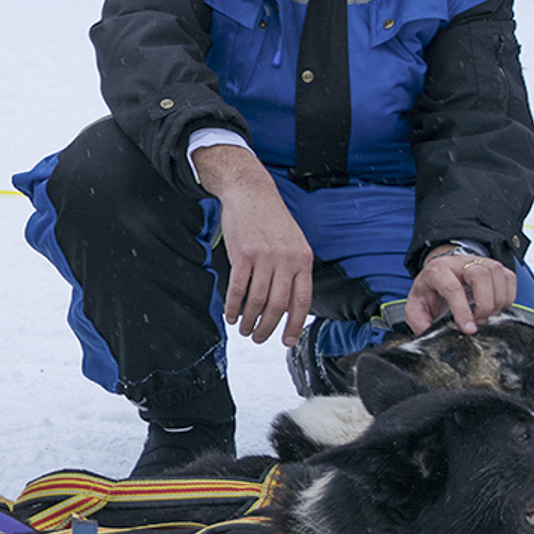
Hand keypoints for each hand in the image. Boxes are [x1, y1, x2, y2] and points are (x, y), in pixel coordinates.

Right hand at [193, 145, 312, 346]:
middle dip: (267, 327)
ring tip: (243, 328)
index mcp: (303, 259)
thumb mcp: (293, 242)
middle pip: (278, 305)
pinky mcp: (243, 254)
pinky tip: (230, 314)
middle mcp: (287, 260)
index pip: (302, 300)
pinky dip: (233, 306)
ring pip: (257, 300)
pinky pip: (238, 288)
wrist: (251, 192)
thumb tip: (290, 304)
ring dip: (249, 320)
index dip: (294, 325)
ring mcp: (265, 257)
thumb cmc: (271, 219)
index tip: (286, 341)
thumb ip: (294, 271)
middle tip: (258, 337)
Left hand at [405, 247, 516, 333]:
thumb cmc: (429, 292)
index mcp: (436, 271)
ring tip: (487, 315)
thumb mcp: (416, 307)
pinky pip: (509, 278)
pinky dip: (508, 296)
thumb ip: (419, 322)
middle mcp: (458, 263)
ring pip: (497, 274)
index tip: (469, 330)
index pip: (453, 288)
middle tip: (480, 321)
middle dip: (485, 304)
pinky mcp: (493, 267)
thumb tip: (430, 335)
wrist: (439, 276)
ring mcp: (478, 261)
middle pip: (480, 275)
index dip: (463, 311)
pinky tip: (497, 307)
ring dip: (498, 300)